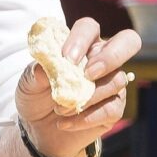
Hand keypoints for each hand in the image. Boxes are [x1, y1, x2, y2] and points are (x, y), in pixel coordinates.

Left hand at [15, 16, 136, 156]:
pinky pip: (111, 109)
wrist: (38, 127)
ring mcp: (112, 83)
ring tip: (59, 108)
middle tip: (88, 74)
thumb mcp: (27, 83)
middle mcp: (102, 59)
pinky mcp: (114, 107)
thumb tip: (44, 69)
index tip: (66, 58)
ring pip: (117, 81)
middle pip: (128, 41)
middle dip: (112, 56)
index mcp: (80, 46)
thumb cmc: (36, 95)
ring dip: (87, 96)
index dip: (81, 39)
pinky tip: (64, 122)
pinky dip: (86, 117)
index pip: (89, 28)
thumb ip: (35, 73)